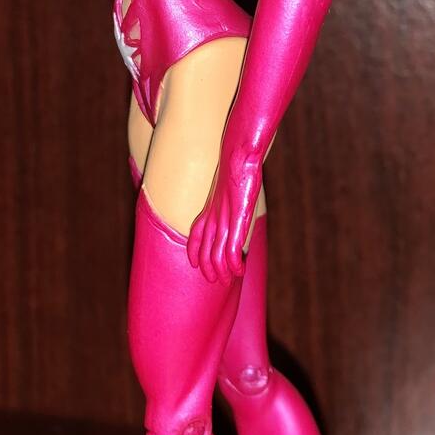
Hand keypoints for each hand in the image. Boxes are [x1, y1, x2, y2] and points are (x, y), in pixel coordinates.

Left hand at [187, 150, 262, 283]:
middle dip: (209, 268)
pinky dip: (234, 263)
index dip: (195, 252)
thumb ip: (228, 190)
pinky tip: (239, 270)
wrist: (238, 154)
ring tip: (227, 281)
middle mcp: (213, 217)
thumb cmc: (235, 161)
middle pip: (205, 250)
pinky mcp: (238, 220)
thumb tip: (233, 188)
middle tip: (215, 281)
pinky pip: (232, 248)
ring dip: (222, 271)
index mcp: (210, 208)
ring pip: (217, 254)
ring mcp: (225, 219)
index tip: (197, 264)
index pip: (196, 235)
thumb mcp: (228, 178)